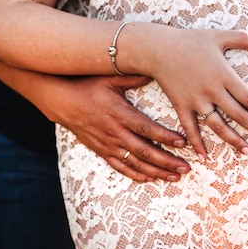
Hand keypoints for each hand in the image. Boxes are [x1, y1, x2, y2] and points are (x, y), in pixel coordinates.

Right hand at [47, 75, 190, 181]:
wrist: (61, 101)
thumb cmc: (88, 87)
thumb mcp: (110, 78)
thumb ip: (133, 77)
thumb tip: (155, 69)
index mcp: (120, 114)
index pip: (147, 129)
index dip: (165, 137)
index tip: (183, 142)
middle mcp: (115, 132)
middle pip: (145, 151)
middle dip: (167, 161)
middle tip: (186, 168)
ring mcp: (108, 144)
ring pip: (135, 163)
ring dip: (156, 171)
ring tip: (175, 176)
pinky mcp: (102, 151)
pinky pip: (121, 167)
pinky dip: (136, 174)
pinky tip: (151, 179)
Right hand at [146, 27, 247, 159]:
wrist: (157, 48)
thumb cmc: (190, 40)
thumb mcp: (219, 36)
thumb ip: (244, 39)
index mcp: (224, 74)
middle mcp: (212, 90)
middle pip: (238, 115)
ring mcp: (196, 101)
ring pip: (218, 126)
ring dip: (234, 140)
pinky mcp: (181, 106)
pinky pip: (190, 129)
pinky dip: (197, 144)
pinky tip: (205, 158)